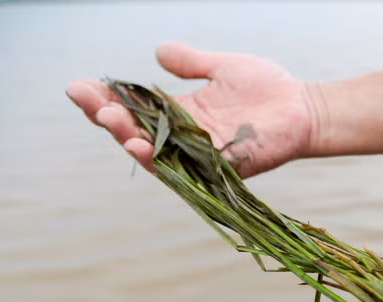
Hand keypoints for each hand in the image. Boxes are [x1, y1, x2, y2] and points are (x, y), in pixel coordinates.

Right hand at [66, 43, 318, 176]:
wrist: (304, 108)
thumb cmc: (267, 88)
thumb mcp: (222, 67)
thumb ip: (191, 62)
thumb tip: (159, 52)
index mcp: (179, 113)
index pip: (132, 108)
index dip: (104, 99)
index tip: (78, 86)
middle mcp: (183, 137)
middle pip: (135, 131)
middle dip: (108, 118)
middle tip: (90, 104)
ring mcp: (200, 154)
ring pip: (155, 152)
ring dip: (128, 137)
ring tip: (108, 121)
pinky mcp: (220, 167)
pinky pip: (185, 168)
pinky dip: (161, 159)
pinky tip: (141, 146)